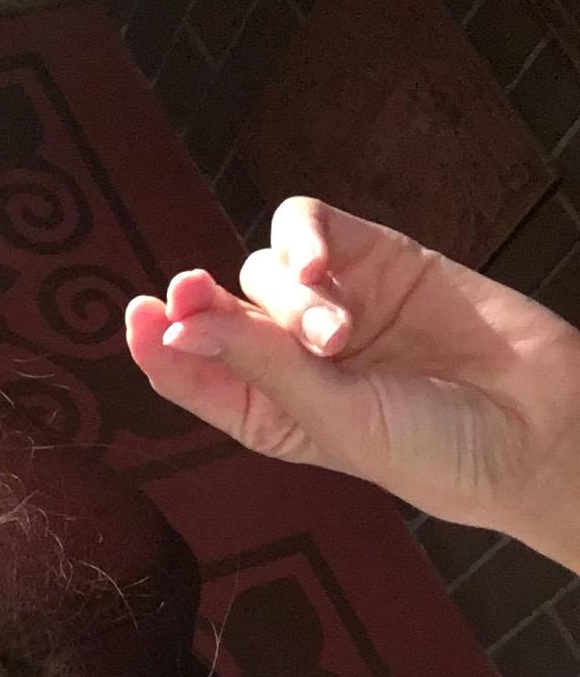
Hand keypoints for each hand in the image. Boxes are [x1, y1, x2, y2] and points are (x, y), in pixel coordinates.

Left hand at [124, 197, 579, 572]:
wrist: (538, 429)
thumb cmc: (434, 448)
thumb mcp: (331, 418)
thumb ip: (256, 364)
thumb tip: (174, 322)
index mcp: (269, 413)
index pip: (191, 369)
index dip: (157, 340)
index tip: (137, 315)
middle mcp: (294, 359)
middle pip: (220, 311)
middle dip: (203, 303)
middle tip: (188, 293)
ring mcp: (337, 304)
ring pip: (266, 269)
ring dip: (285, 293)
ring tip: (335, 335)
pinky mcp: (379, 259)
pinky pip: (313, 227)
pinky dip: (304, 236)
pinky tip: (323, 265)